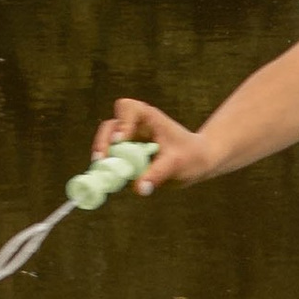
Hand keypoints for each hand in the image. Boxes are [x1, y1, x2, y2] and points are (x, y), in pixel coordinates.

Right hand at [89, 99, 203, 192]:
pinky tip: (108, 178)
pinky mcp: (128, 155)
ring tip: (102, 170)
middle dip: (103, 141)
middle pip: (111, 126)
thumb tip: (139, 189)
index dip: (122, 122)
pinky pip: (113, 158)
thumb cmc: (191, 156)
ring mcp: (130, 141)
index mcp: (150, 119)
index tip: (121, 140)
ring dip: (103, 155)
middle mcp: (136, 126)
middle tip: (100, 160)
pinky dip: (108, 167)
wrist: (198, 161)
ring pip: (107, 142)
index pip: (129, 109)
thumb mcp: (177, 164)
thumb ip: (158, 174)